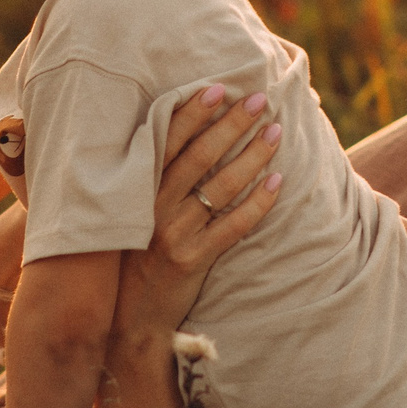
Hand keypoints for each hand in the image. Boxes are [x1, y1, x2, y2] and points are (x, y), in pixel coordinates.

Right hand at [112, 84, 283, 351]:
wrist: (128, 319)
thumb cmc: (131, 257)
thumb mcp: (128, 216)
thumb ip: (147, 181)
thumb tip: (177, 138)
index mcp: (136, 191)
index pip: (165, 142)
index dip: (190, 113)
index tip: (215, 88)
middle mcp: (152, 208)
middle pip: (199, 157)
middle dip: (230, 125)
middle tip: (258, 99)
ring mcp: (173, 234)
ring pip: (220, 187)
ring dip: (251, 156)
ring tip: (274, 132)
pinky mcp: (193, 260)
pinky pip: (233, 226)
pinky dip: (258, 203)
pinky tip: (278, 183)